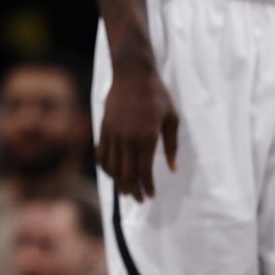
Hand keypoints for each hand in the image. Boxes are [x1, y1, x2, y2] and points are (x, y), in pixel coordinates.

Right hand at [96, 61, 178, 201]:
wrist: (132, 74)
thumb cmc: (157, 95)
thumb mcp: (172, 118)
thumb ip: (171, 145)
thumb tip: (171, 169)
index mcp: (148, 137)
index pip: (144, 170)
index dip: (147, 186)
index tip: (151, 196)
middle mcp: (128, 138)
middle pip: (127, 173)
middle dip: (134, 190)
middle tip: (140, 200)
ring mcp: (114, 134)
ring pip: (113, 167)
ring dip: (119, 182)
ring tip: (126, 191)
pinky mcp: (104, 128)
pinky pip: (101, 154)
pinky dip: (105, 167)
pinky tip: (112, 173)